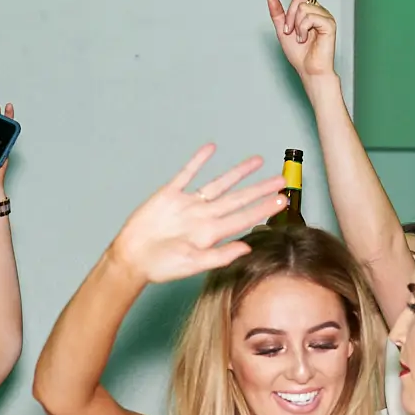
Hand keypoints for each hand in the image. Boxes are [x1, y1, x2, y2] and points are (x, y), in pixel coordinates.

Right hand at [109, 145, 284, 283]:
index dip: (263, 208)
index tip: (282, 200)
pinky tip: (210, 149)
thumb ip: (220, 255)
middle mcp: (204, 216)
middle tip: (281, 179)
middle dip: (260, 189)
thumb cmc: (161, 266)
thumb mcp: (192, 264)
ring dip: (238, 172)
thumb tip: (247, 248)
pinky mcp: (170, 195)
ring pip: (219, 183)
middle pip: (238, 198)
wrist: (132, 258)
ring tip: (257, 161)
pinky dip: (198, 161)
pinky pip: (187, 174)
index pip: (243, 217)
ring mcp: (188, 204)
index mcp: (211, 233)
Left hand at [265, 0, 336, 83]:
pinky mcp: (329, 23)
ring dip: (295, 25)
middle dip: (289, 15)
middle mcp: (318, 10)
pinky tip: (306, 39)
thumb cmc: (299, 55)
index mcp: (308, 10)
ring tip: (300, 38)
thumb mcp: (282, 31)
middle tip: (289, 32)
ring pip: (302, 7)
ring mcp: (325, 16)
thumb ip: (277, 14)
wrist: (309, 70)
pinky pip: (309, 17)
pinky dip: (302, 30)